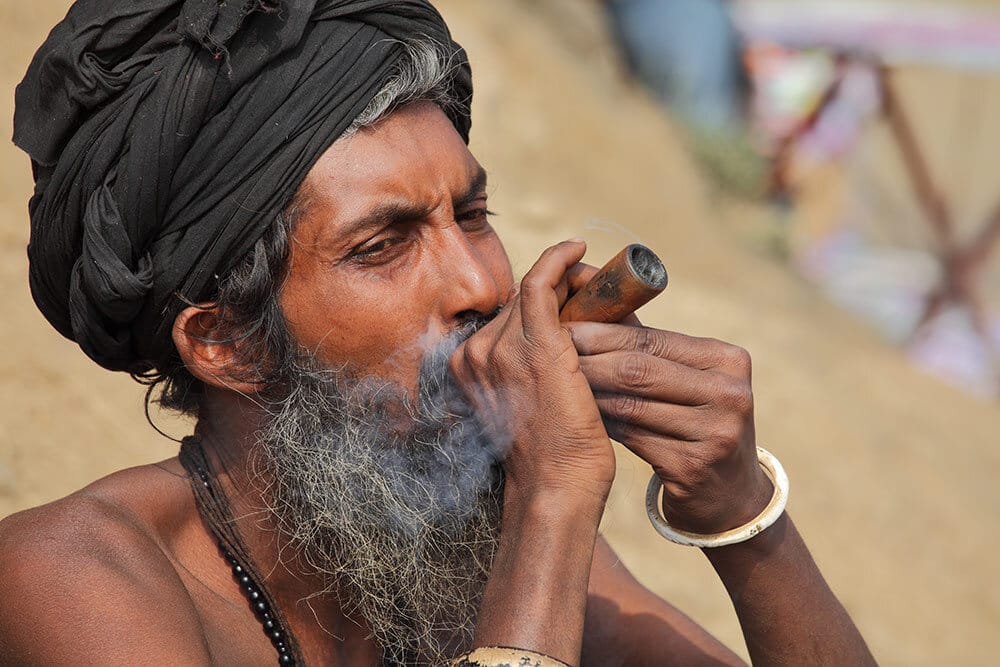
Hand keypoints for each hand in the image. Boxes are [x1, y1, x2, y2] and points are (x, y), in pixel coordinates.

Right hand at [450, 241, 615, 503]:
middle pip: (519, 304)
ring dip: (568, 280)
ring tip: (595, 280)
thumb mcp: (528, 408)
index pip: (504, 319)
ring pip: (535, 292)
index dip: (540, 303)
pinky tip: (578, 251)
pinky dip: (560, 261)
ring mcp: (499, 348)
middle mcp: (475, 353)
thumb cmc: (553, 459)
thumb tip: (570, 338)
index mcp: (469, 368)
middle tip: (593, 287)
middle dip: (557, 291)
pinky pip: (541, 283)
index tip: (571, 296)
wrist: (554, 489)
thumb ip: (530, 372)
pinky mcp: (535, 345)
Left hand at [566, 322, 772, 533]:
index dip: (602, 333)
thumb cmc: (696, 420)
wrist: (728, 491)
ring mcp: (716, 433)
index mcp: (729, 360)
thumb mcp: (689, 380)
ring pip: (630, 405)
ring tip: (555, 384)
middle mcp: (730, 394)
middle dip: (588, 360)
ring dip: (587, 394)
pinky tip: (576, 418)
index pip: (652, 339)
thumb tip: (591, 302)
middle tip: (549, 354)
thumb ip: (649, 347)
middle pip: (639, 370)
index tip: (562, 327)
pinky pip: (631, 438)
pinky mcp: (693, 467)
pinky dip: (599, 425)